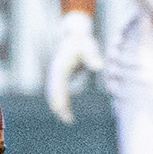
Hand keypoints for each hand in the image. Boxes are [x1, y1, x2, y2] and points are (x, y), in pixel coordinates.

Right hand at [44, 9, 104, 123]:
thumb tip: (99, 66)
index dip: (61, 100)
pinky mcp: (60, 76)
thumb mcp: (88, 46)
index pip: (58, 86)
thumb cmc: (83, 40)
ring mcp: (56, 74)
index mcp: (60, 67)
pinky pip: (58, 91)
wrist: (74, 33)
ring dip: (59, 106)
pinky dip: (61, 101)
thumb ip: (93, 57)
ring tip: (68, 119)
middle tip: (68, 120)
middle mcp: (55, 71)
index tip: (64, 111)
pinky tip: (66, 111)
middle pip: (53, 92)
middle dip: (59, 107)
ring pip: (54, 93)